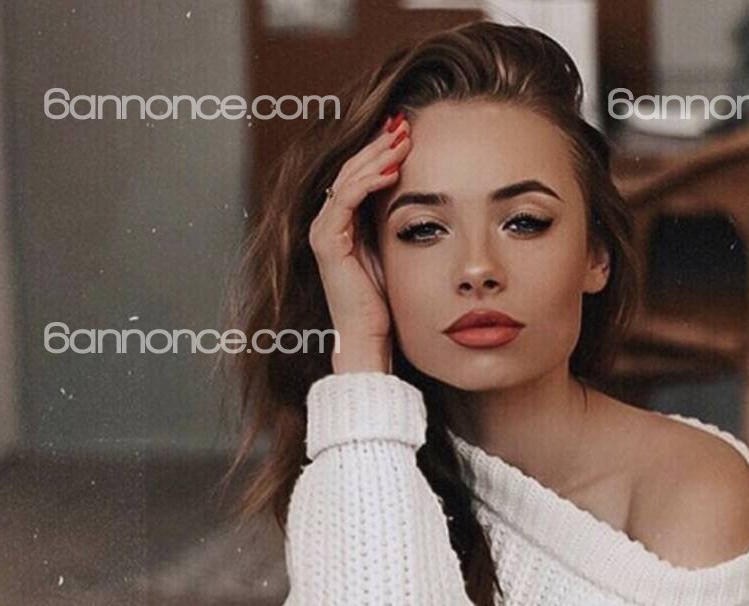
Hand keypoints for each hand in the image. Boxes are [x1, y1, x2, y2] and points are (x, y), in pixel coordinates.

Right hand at [309, 111, 411, 372]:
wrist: (369, 338)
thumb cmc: (386, 304)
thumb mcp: (395, 253)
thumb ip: (397, 225)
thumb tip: (424, 200)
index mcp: (344, 224)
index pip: (359, 175)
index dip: (381, 152)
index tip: (408, 133)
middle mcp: (329, 223)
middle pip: (352, 170)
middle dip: (379, 145)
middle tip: (405, 124)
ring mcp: (325, 232)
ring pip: (348, 178)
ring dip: (376, 157)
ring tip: (402, 140)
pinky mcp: (327, 244)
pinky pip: (345, 200)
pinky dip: (368, 182)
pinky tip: (392, 171)